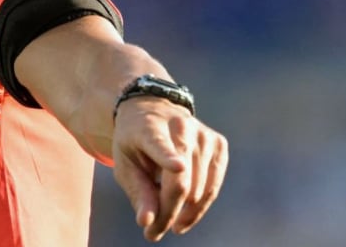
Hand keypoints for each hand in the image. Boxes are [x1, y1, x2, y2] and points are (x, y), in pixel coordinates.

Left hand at [111, 97, 227, 241]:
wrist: (152, 111)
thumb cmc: (134, 142)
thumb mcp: (125, 164)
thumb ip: (138, 192)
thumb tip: (148, 223)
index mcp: (149, 127)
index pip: (159, 144)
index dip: (168, 157)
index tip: (177, 167)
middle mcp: (180, 126)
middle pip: (180, 183)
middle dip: (167, 213)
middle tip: (152, 233)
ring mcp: (203, 134)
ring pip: (198, 190)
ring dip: (181, 214)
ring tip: (164, 220)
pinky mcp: (219, 144)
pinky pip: (212, 189)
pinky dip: (198, 208)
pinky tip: (183, 216)